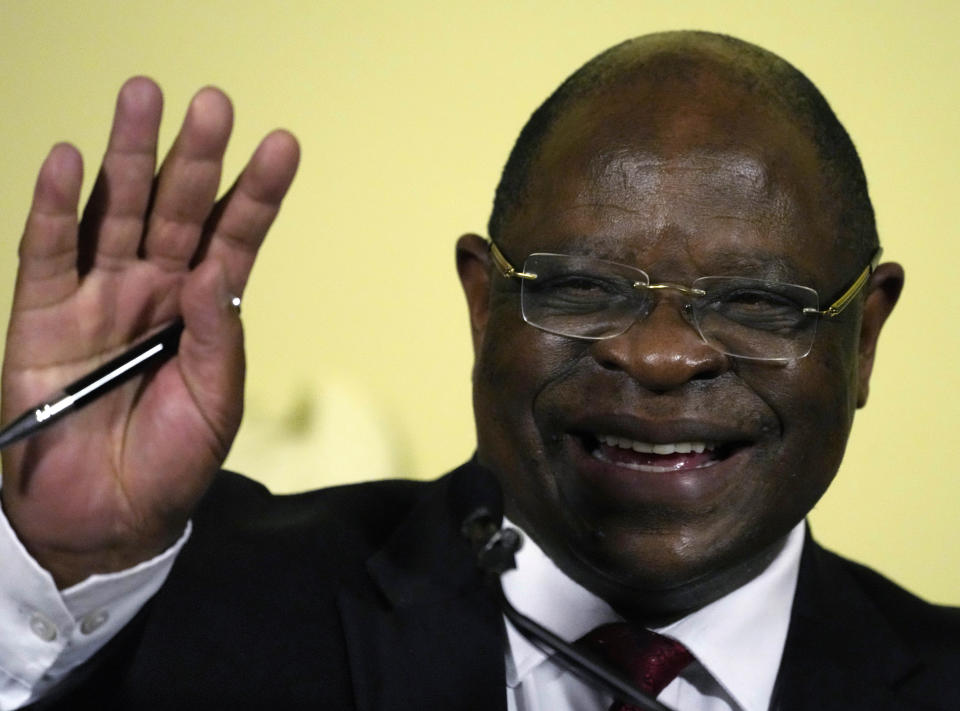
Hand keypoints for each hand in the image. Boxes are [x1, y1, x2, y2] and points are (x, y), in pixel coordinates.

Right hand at [0, 78, 299, 586]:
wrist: (107, 517)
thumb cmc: (173, 460)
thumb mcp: (216, 400)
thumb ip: (218, 337)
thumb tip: (214, 272)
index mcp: (203, 307)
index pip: (235, 236)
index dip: (257, 193)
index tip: (283, 145)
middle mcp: (154, 288)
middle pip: (177, 208)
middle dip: (195, 156)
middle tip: (215, 102)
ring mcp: (98, 297)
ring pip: (115, 212)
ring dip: (128, 156)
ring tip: (143, 97)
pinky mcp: (42, 316)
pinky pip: (47, 253)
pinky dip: (55, 207)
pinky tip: (69, 160)